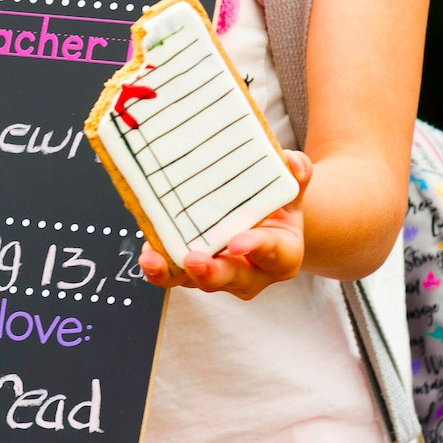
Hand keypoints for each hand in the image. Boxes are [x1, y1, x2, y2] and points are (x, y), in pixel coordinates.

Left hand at [139, 149, 311, 299]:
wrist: (263, 220)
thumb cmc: (277, 206)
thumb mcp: (291, 189)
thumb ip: (295, 174)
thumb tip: (290, 162)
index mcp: (282, 254)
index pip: (272, 253)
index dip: (256, 249)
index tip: (238, 242)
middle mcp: (251, 272)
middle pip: (231, 278)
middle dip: (212, 273)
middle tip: (195, 260)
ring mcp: (219, 273)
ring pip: (195, 281)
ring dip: (173, 272)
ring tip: (153, 259)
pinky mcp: (192, 271)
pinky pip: (174, 274)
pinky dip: (160, 267)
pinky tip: (147, 252)